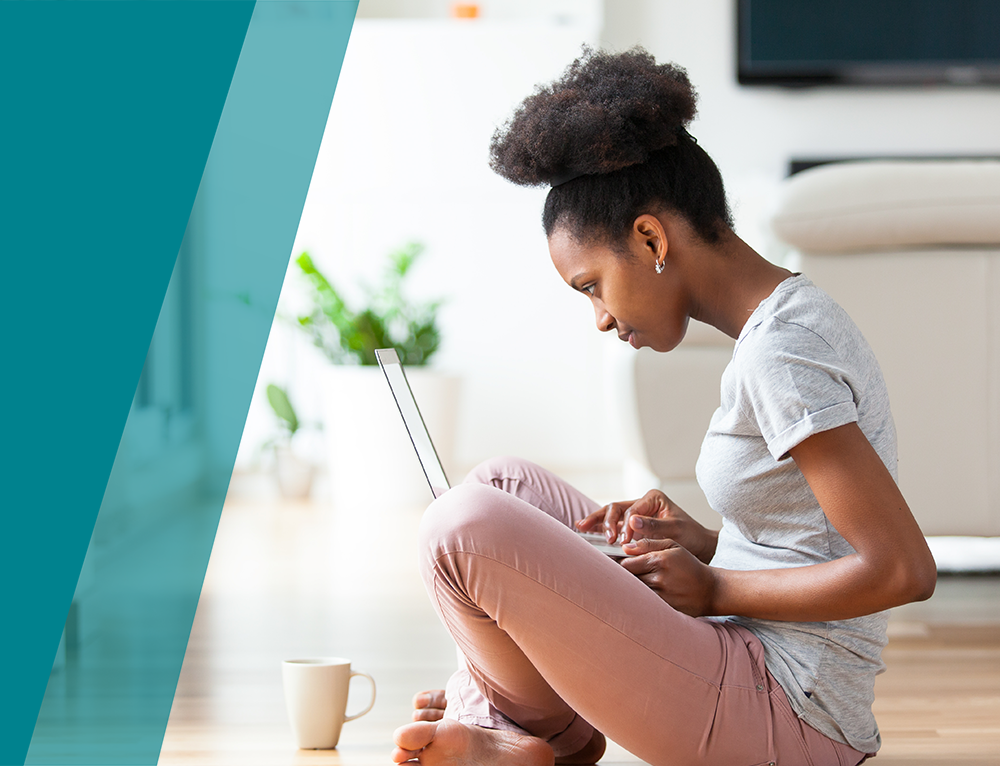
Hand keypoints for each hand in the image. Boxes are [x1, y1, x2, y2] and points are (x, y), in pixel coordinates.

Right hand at [576, 490, 717, 562]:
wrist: (698, 546)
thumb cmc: (690, 537)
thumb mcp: (675, 531)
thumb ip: (654, 526)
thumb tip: (631, 521)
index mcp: (653, 498)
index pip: (631, 510)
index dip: (625, 526)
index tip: (623, 543)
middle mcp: (642, 503)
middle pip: (616, 508)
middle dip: (606, 522)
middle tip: (606, 539)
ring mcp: (635, 513)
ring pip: (610, 514)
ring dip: (597, 521)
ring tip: (581, 527)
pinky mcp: (632, 525)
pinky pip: (613, 524)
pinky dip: (600, 527)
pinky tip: (586, 530)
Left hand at [619, 538, 716, 616]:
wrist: (711, 590)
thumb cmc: (689, 566)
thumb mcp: (672, 546)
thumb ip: (648, 544)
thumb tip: (625, 547)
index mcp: (659, 560)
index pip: (625, 563)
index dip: (618, 564)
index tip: (618, 564)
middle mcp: (659, 579)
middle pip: (627, 579)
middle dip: (622, 578)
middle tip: (621, 576)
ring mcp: (661, 596)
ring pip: (634, 592)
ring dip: (631, 589)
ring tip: (633, 586)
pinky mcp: (664, 609)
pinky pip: (644, 604)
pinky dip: (640, 600)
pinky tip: (641, 597)